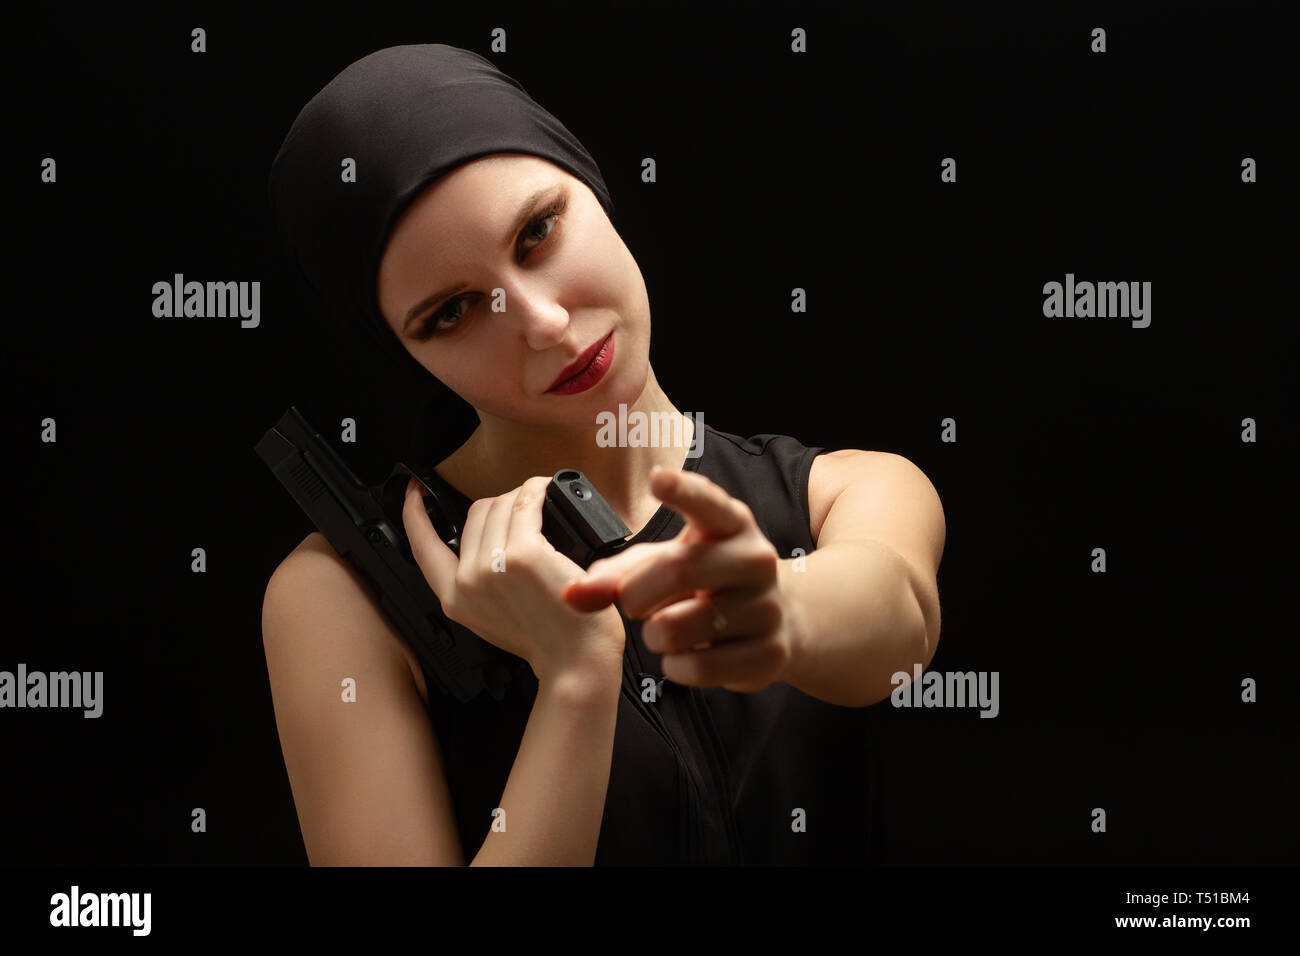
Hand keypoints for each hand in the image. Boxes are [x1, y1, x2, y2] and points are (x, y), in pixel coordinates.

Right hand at [402, 475, 625, 684]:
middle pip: (475, 514)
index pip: (423, 547)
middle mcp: (467, 581)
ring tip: (540, 501)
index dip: (415, 515)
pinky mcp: (525, 554)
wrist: (575, 662)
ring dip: (521, 494)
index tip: (414, 494)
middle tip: (525, 509)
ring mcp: (493, 566)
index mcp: (455, 598)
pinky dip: (536, 491)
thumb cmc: (548, 641)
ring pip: (500, 505)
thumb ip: (479, 585)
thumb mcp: (493, 617)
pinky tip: (545, 492)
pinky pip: (526, 504)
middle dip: (500, 504)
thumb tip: (488, 543)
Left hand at [561, 465, 796, 692]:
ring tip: (663, 631)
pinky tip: (683, 657)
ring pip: (682, 627)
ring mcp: (767, 607)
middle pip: (679, 570)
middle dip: (636, 593)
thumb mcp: (667, 562)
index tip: (657, 478)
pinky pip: (700, 667)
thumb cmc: (706, 581)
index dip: (681, 490)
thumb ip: (618, 572)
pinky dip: (677, 667)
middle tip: (631, 603)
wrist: (773, 620)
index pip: (706, 501)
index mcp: (730, 523)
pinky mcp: (771, 652)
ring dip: (656, 635)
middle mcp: (755, 558)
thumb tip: (571, 593)